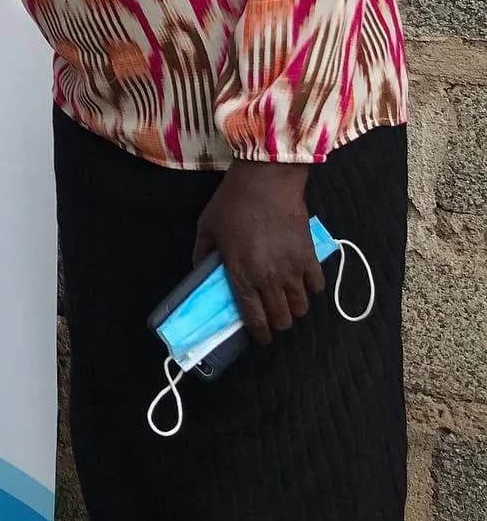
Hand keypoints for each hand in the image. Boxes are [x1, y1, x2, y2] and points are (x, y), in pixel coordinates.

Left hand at [195, 160, 323, 346]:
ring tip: (286, 301)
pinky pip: (318, 285)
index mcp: (242, 276)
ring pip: (301, 307)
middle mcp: (270, 279)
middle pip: (282, 319)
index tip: (260, 338)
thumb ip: (201, 256)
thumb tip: (201, 272)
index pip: (254, 319)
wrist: (265, 181)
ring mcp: (293, 269)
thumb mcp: (206, 230)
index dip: (259, 335)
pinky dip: (311, 289)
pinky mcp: (310, 256)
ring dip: (294, 309)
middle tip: (271, 316)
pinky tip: (303, 283)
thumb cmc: (232, 204)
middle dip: (276, 323)